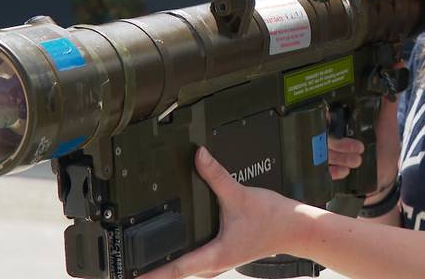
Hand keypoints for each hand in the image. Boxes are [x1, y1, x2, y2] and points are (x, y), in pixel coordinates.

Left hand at [139, 147, 303, 278]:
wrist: (296, 229)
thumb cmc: (273, 219)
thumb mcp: (240, 195)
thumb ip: (217, 176)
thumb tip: (199, 157)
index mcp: (215, 255)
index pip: (175, 269)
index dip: (150, 273)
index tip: (130, 276)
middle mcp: (215, 263)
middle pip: (176, 274)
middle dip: (154, 272)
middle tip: (129, 269)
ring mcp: (220, 262)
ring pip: (188, 270)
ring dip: (169, 267)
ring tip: (147, 261)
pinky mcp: (226, 255)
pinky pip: (198, 263)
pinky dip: (184, 259)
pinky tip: (179, 248)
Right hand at [328, 66, 402, 198]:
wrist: (385, 177)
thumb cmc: (384, 146)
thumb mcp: (387, 121)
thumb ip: (389, 97)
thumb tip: (398, 63)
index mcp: (341, 119)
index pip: (324, 113)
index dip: (326, 115)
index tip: (333, 118)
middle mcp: (331, 134)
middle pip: (320, 134)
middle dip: (338, 143)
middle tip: (359, 149)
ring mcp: (328, 153)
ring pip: (320, 152)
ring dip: (339, 157)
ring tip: (358, 161)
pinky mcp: (327, 171)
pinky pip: (320, 171)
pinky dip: (332, 171)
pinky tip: (344, 172)